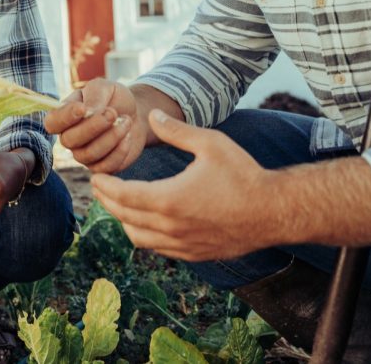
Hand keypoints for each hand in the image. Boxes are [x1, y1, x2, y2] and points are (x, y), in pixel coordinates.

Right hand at [44, 78, 146, 173]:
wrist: (136, 113)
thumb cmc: (115, 99)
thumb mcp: (104, 88)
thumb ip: (94, 96)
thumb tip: (87, 113)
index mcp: (64, 116)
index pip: (52, 123)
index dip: (64, 118)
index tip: (82, 108)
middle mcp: (70, 137)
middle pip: (69, 140)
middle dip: (92, 127)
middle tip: (112, 113)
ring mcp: (84, 154)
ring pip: (88, 154)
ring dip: (110, 137)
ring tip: (126, 121)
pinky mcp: (101, 166)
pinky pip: (105, 166)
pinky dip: (119, 151)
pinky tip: (128, 136)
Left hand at [90, 109, 276, 261]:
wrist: (274, 211)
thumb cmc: (244, 174)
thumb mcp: (210, 143)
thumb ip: (177, 130)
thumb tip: (153, 116)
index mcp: (168, 199)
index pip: (121, 195)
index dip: (105, 186)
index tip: (96, 176)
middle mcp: (170, 227)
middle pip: (124, 217)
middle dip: (108, 202)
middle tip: (101, 188)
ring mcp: (181, 245)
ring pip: (138, 238)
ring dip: (125, 221)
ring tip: (121, 204)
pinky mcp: (193, 255)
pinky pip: (158, 249)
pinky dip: (145, 235)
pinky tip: (148, 222)